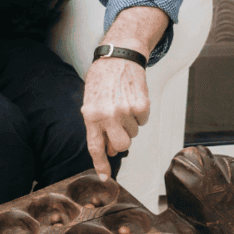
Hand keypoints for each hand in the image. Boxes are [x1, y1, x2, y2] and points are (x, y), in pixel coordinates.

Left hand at [81, 55, 150, 180]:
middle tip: (120, 129)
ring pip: (134, 132)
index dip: (101, 165)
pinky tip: (131, 97)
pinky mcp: (141, 104)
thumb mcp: (91, 101)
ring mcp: (125, 110)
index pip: (95, 147)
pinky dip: (140, 112)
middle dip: (123, 142)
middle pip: (122, 146)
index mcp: (91, 115)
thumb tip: (109, 149)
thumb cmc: (102, 78)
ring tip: (123, 103)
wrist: (119, 55)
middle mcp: (107, 115)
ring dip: (130, 123)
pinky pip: (143, 120)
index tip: (104, 177)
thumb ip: (97, 125)